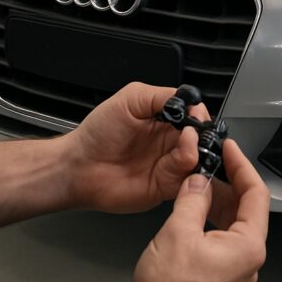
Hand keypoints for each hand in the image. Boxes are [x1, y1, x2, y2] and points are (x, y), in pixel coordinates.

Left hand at [64, 81, 208, 212]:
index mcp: (165, 119)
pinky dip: (189, 169)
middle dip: (202, 133)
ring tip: (186, 141)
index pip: (194, 115)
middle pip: (201, 137)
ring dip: (196, 149)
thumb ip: (163, 96)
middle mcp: (170, 142)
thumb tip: (190, 100)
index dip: (199, 114)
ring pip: (197, 157)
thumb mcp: (131, 99)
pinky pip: (186, 179)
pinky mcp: (165, 186)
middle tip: (193, 131)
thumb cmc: (98, 133)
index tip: (197, 114)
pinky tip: (182, 159)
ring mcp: (168, 164)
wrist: (79, 167)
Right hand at [130, 140, 269, 281]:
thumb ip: (192, 198)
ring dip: (219, 199)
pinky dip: (212, 219)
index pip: (256, 193)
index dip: (242, 165)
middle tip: (213, 161)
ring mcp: (236, 271)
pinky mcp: (221, 278)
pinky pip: (224, 239)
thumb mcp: (178, 232)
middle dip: (229, 181)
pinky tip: (195, 210)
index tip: (230, 149)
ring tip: (199, 183)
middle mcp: (248, 260)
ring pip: (235, 223)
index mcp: (248, 247)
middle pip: (248, 207)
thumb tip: (199, 180)